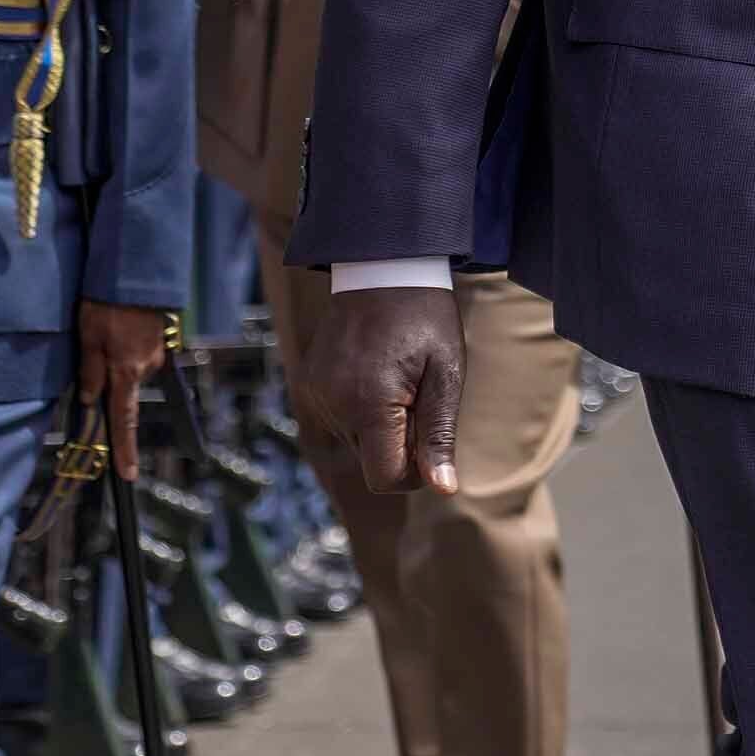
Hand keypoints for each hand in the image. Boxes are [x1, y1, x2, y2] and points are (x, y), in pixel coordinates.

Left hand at [75, 302, 168, 480]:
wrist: (137, 272)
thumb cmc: (107, 303)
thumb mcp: (89, 337)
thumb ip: (90, 371)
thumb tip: (91, 402)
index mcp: (127, 372)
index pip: (124, 420)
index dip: (124, 449)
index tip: (128, 476)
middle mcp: (146, 368)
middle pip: (124, 389)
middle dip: (109, 379)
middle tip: (95, 342)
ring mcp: (157, 353)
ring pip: (130, 369)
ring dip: (116, 357)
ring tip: (104, 327)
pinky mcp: (161, 339)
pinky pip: (139, 353)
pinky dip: (126, 346)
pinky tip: (119, 326)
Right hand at [304, 285, 466, 494]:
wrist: (381, 266)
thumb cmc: (424, 318)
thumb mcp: (446, 374)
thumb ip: (439, 434)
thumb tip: (442, 489)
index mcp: (369, 404)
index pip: (384, 479)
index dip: (413, 474)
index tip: (430, 441)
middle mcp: (333, 404)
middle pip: (370, 461)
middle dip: (399, 443)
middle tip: (419, 394)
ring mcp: (315, 394)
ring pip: (355, 442)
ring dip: (380, 426)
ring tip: (397, 378)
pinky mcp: (308, 384)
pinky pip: (338, 418)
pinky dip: (360, 410)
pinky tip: (376, 373)